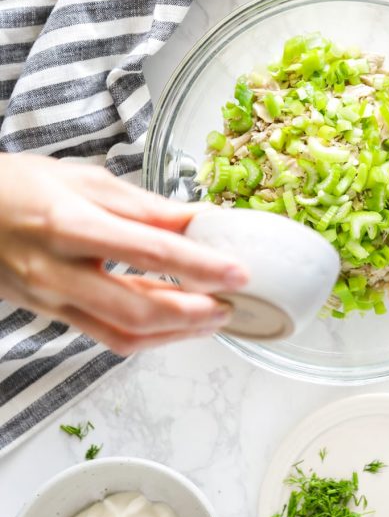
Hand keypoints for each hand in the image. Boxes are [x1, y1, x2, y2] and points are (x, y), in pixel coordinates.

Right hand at [0, 154, 246, 354]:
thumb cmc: (19, 187)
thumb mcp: (87, 180)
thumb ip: (148, 206)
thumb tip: (202, 218)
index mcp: (69, 224)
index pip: (149, 251)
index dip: (199, 266)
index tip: (237, 272)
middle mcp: (57, 271)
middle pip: (137, 310)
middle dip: (194, 315)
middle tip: (231, 305)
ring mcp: (51, 301)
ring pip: (123, 334)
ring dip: (177, 333)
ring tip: (213, 318)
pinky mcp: (52, 315)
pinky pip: (106, 336)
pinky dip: (149, 334)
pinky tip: (176, 322)